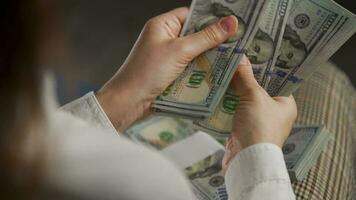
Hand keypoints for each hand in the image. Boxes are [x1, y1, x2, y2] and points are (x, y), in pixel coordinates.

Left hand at [96, 7, 237, 130]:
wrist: (129, 101)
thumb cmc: (147, 72)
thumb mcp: (180, 51)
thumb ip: (206, 37)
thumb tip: (230, 22)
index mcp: (163, 25)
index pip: (191, 15)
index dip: (210, 18)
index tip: (231, 24)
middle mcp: (164, 38)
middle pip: (195, 34)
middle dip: (213, 40)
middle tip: (235, 44)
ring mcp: (167, 56)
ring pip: (194, 52)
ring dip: (208, 57)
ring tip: (230, 59)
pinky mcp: (169, 72)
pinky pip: (189, 67)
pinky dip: (200, 70)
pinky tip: (215, 73)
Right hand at [223, 56, 296, 169]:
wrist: (247, 160)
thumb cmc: (259, 126)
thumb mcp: (254, 96)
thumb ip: (246, 76)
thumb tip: (239, 56)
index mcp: (286, 103)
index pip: (276, 78)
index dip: (263, 66)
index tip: (251, 53)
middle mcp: (274, 111)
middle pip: (258, 88)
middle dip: (245, 77)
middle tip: (233, 59)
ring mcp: (258, 121)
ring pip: (245, 99)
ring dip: (234, 89)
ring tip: (222, 71)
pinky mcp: (244, 128)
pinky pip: (236, 110)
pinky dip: (228, 102)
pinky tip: (217, 91)